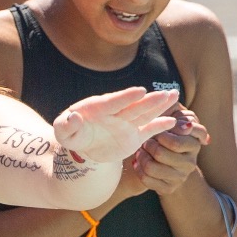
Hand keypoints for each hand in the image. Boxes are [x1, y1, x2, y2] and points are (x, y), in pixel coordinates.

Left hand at [53, 86, 177, 165]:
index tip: (140, 91)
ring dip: (159, 106)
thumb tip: (73, 117)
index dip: (126, 97)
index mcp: (98, 108)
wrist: (83, 146)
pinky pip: (148, 130)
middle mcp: (116, 112)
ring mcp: (126, 123)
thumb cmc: (71, 134)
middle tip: (166, 93)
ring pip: (145, 114)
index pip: (113, 102)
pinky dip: (159, 126)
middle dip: (150, 100)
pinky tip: (173, 122)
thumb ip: (66, 125)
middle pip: (134, 106)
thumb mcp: (63, 131)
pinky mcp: (134, 135)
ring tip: (174, 96)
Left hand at [134, 104, 209, 195]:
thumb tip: (173, 93)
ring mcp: (181, 176)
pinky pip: (148, 180)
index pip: (189, 133)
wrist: (156, 162)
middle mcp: (191, 161)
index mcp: (195, 141)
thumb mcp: (168, 116)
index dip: (172, 128)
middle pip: (166, 150)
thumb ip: (171, 106)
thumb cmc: (162, 132)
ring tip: (140, 151)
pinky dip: (139, 170)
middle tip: (145, 140)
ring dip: (142, 157)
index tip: (160, 128)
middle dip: (151, 143)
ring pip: (154, 166)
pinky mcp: (169, 188)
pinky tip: (138, 163)